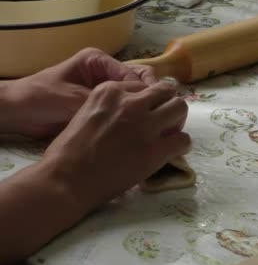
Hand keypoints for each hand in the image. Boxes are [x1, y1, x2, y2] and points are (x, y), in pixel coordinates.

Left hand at [2, 48, 156, 138]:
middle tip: (160, 119)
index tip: (159, 110)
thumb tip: (137, 110)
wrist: (19, 113)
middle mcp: (106, 73)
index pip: (136, 74)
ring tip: (154, 127)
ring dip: (146, 111)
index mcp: (99, 62)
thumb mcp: (75, 98)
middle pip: (142, 83)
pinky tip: (142, 131)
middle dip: (154, 100)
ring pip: (138, 99)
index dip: (150, 92)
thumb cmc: (42, 98)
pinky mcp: (104, 107)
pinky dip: (136, 120)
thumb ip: (106, 102)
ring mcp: (106, 90)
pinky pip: (127, 111)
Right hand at [41, 80, 189, 209]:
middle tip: (164, 121)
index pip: (143, 86)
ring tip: (170, 134)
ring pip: (180, 108)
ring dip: (178, 120)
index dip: (147, 101)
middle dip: (167, 104)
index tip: (145, 114)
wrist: (66, 179)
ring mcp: (145, 126)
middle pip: (165, 91)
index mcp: (110, 91)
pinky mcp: (155, 150)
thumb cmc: (68, 151)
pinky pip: (184, 139)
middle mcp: (130, 103)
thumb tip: (130, 113)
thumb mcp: (85, 112)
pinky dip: (181, 145)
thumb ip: (110, 107)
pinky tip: (171, 152)